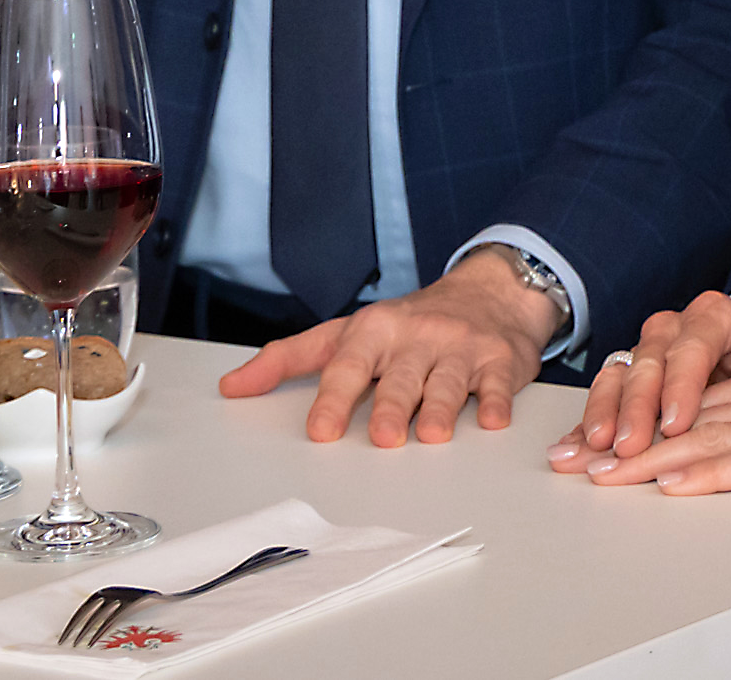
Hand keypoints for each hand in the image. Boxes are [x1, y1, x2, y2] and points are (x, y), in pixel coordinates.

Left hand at [217, 255, 554, 446]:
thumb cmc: (408, 324)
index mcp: (373, 330)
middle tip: (382, 437)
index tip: (321, 431)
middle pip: (399, 377)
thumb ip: (289, 359)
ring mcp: (459, 348)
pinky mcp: (498, 360)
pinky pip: (497, 383)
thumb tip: (232, 387)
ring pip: (447, 381)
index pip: (347, 365)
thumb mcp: (347, 332)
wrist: (489, 293)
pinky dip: (496, 401)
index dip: (334, 399)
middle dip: (391, 406)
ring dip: (441, 408)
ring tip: (432, 435)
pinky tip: (492, 420)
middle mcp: (415, 337)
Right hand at [547, 291, 730, 467]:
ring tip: (596, 448)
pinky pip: (603, 395)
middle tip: (631, 445)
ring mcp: (645, 351)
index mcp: (712, 316)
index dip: (681, 385)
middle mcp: (672, 328)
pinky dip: (586, 422)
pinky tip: (571, 448)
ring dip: (604, 415)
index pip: (693, 346)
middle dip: (637, 408)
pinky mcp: (627, 375)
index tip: (676, 421)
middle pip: (648, 363)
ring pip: (618, 376)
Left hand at [572, 330, 730, 494]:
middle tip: (566, 465)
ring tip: (600, 478)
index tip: (586, 443)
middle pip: (687, 421)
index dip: (635, 422)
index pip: (693, 403)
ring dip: (649, 462)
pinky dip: (711, 475)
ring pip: (710, 441)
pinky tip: (678, 484)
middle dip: (622, 444)